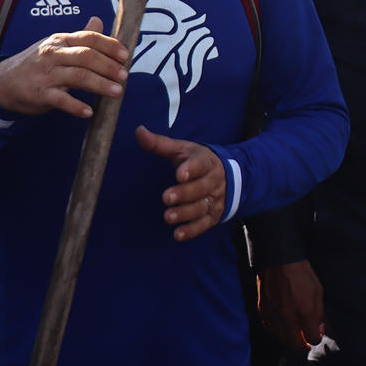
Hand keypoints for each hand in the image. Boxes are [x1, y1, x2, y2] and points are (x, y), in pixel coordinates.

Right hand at [0, 16, 128, 117]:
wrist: (3, 82)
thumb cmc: (36, 63)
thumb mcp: (56, 45)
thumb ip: (80, 36)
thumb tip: (98, 20)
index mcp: (60, 40)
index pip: (89, 38)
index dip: (109, 45)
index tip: (125, 55)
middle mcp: (53, 54)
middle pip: (86, 56)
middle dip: (108, 66)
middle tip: (124, 76)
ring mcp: (46, 74)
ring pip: (77, 76)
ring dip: (100, 85)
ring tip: (117, 92)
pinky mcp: (39, 94)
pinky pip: (60, 100)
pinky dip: (76, 106)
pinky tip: (89, 112)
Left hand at [136, 125, 225, 240]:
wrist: (227, 176)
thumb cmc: (196, 161)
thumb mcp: (181, 149)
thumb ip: (160, 143)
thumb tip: (139, 131)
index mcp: (205, 162)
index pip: (200, 164)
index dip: (191, 169)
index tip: (179, 174)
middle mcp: (212, 181)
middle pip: (200, 188)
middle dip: (184, 193)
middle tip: (167, 197)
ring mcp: (214, 199)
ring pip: (202, 207)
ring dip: (185, 213)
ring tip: (168, 217)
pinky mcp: (213, 215)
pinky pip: (204, 224)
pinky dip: (192, 230)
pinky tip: (178, 234)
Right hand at [258, 260, 326, 351]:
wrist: (279, 260)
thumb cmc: (301, 273)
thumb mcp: (318, 291)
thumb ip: (319, 313)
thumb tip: (320, 329)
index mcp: (305, 312)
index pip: (313, 339)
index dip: (317, 338)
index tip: (317, 333)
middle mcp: (288, 317)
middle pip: (295, 346)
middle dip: (303, 344)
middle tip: (306, 339)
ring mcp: (273, 315)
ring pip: (282, 339)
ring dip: (289, 338)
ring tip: (294, 330)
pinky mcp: (263, 311)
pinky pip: (270, 328)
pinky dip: (277, 329)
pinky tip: (282, 322)